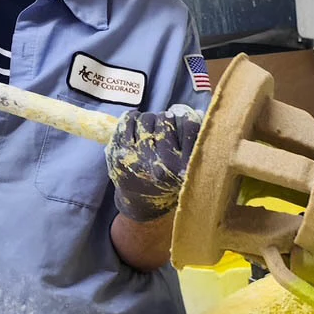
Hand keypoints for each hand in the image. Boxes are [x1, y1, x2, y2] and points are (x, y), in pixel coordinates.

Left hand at [105, 105, 202, 222]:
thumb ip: (193, 143)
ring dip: (149, 119)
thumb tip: (195, 113)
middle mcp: (159, 164)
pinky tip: (136, 123)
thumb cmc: (167, 181)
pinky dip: (132, 118)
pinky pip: (127, 121)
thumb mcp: (187, 169)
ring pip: (146, 119)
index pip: (189, 128)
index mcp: (180, 168)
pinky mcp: (118, 154)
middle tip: (165, 123)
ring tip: (150, 125)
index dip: (186, 120)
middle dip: (166, 118)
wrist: (140, 201)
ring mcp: (136, 158)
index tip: (183, 120)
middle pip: (165, 120)